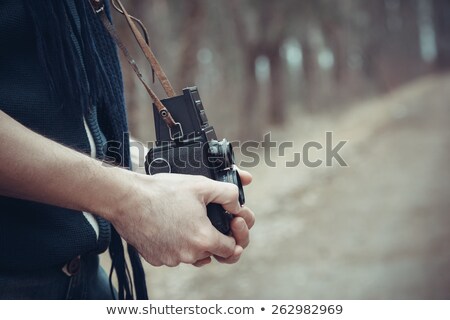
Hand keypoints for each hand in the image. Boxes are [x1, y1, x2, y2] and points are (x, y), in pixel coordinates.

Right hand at [109, 170, 253, 266]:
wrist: (127, 198)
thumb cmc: (163, 191)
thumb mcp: (202, 184)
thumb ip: (228, 194)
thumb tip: (237, 205)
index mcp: (204, 239)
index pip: (231, 249)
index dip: (234, 235)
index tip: (229, 224)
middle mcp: (188, 254)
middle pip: (212, 253)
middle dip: (215, 238)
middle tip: (207, 221)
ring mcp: (170, 259)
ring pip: (192, 255)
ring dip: (195, 242)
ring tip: (188, 219)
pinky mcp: (155, 259)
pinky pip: (173, 254)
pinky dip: (175, 243)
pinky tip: (170, 224)